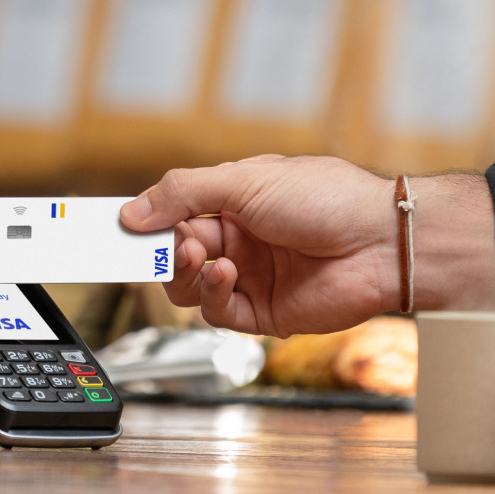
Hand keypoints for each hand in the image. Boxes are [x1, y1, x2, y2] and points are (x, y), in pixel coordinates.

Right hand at [120, 157, 494, 336]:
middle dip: (160, 250)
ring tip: (195, 257)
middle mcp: (241, 240)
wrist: (382, 243)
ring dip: (184, 273)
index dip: (145, 221)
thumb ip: (183, 194)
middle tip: (146, 247)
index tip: (112, 228)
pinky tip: (225, 274)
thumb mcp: (245, 179)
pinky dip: (212, 294)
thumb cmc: (329, 198)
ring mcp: (252, 277)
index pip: (174, 212)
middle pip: (175, 253)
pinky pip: (219, 312)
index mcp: (235, 201)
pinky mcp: (265, 314)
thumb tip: (134, 211)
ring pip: (190, 287)